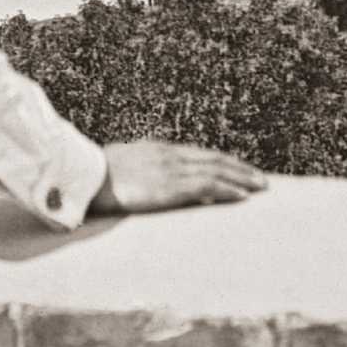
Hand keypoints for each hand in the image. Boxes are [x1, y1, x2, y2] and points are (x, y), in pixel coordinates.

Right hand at [88, 141, 267, 215]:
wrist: (86, 174)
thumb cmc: (97, 176)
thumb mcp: (123, 168)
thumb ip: (138, 172)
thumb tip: (143, 183)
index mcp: (159, 151)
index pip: (200, 154)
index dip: (222, 162)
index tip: (239, 168)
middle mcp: (170, 155)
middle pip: (214, 159)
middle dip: (239, 169)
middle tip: (261, 179)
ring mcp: (172, 169)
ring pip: (216, 170)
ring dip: (241, 178)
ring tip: (260, 186)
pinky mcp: (170, 185)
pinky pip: (206, 185)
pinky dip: (227, 189)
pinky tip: (241, 196)